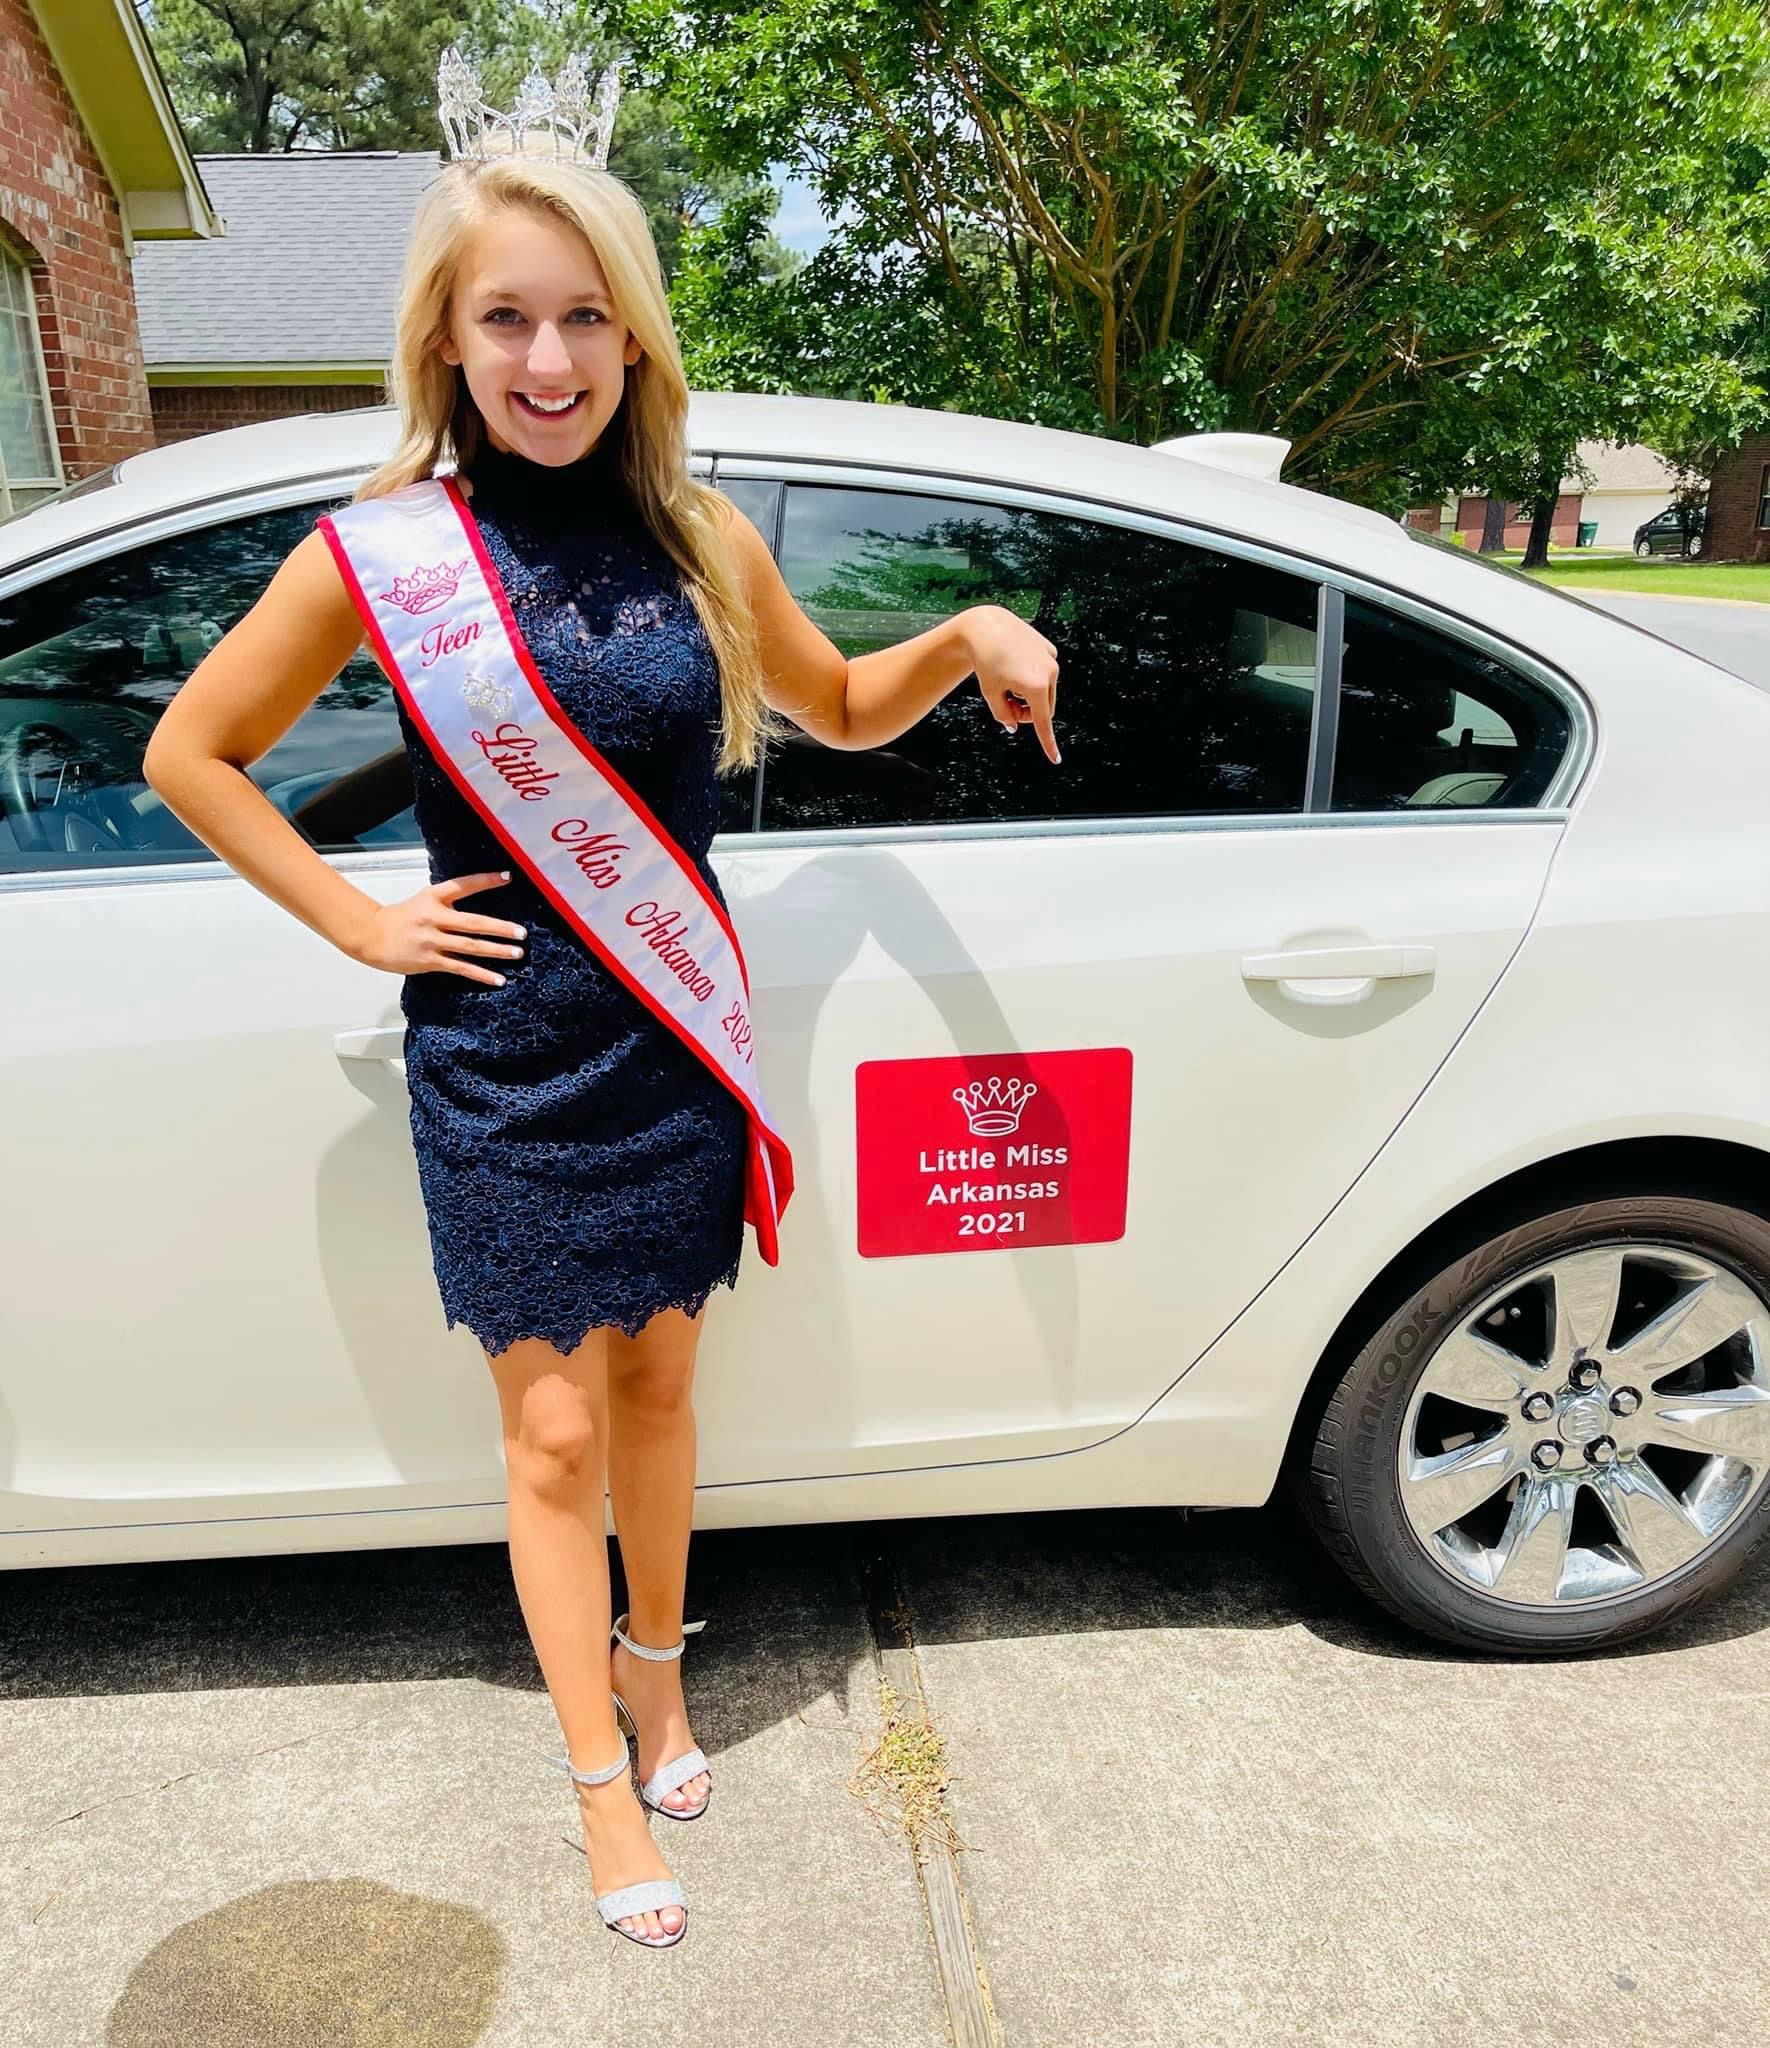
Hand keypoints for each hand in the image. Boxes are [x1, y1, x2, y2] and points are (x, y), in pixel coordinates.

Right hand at [347, 870, 526, 985]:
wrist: (372, 935)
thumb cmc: (402, 918)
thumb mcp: (425, 900)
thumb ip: (450, 900)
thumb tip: (482, 901)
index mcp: (433, 896)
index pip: (463, 885)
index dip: (486, 880)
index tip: (508, 877)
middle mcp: (434, 917)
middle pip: (472, 923)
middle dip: (500, 928)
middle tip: (521, 933)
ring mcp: (432, 941)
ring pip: (470, 947)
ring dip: (496, 951)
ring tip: (517, 953)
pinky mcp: (430, 961)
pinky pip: (460, 968)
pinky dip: (481, 974)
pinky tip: (498, 979)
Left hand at [965, 605, 1060, 763]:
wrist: (986, 627)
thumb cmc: (985, 662)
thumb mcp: (991, 694)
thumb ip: (1003, 715)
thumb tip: (1015, 726)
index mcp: (1035, 687)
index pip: (1043, 722)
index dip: (1048, 743)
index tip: (1055, 759)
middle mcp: (1049, 673)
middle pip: (1044, 708)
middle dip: (1028, 713)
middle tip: (1008, 706)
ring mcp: (1051, 660)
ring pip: (1046, 692)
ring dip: (1031, 696)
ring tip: (1010, 684)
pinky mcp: (1049, 649)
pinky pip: (1045, 673)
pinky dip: (1033, 677)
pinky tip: (1016, 664)